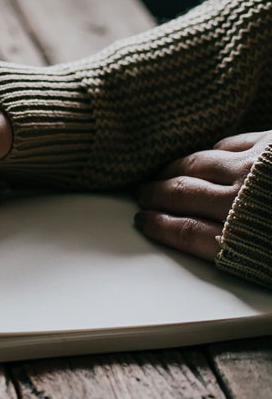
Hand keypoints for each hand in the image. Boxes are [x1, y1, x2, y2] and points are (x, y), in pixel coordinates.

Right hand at [135, 131, 271, 260]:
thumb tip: (215, 246)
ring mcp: (255, 166)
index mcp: (246, 241)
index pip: (187, 233)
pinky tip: (208, 154)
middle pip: (183, 195)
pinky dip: (213, 150)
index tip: (144, 221)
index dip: (160, 226)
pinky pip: (228, 143)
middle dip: (156, 195)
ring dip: (174, 169)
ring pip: (198, 164)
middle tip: (143, 194)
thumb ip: (244, 254)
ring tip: (164, 172)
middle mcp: (241, 200)